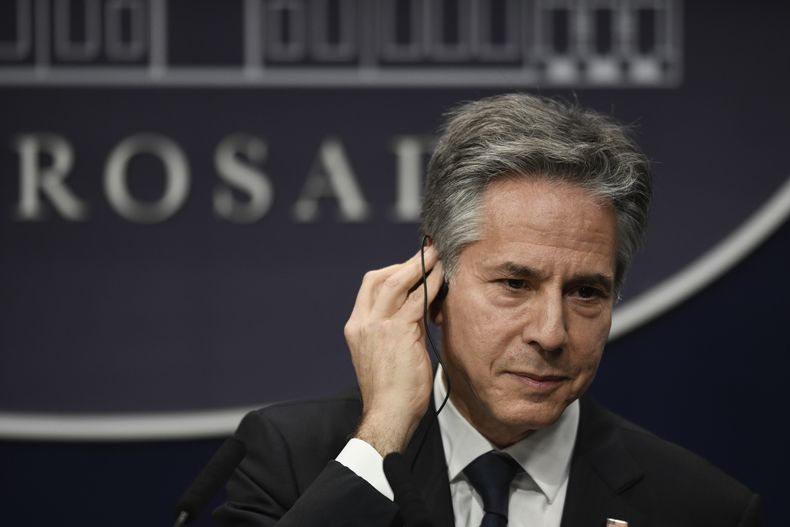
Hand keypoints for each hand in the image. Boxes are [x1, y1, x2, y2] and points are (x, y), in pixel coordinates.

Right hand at [344, 246, 444, 454]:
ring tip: (437, 257)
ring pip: (397, 281)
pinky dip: (430, 284)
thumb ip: (397, 328)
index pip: (370, 287)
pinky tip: (442, 278)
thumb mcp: (386, 353)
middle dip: (406, 263)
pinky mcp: (397, 331)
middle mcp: (362, 322)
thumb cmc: (392, 391)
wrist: (388, 414)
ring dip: (420, 266)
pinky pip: (416, 299)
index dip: (392, 272)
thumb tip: (419, 308)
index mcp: (356, 327)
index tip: (412, 267)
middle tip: (427, 254)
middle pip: (380, 277)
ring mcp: (377, 325)